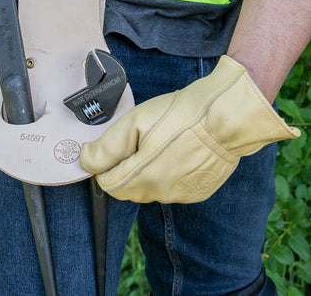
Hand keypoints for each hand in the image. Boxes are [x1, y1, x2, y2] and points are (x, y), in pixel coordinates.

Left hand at [80, 55, 299, 203]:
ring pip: (149, 190)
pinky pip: (171, 189)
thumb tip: (85, 160)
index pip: (106, 184)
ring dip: (145, 173)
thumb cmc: (179, 115)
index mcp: (141, 178)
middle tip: (137, 141)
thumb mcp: (134, 122)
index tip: (114, 146)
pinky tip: (177, 153)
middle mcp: (160, 194)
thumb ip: (105, 147)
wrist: (225, 118)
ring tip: (159, 144)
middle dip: (123, 169)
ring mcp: (180, 195)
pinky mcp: (197, 192)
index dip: (104, 165)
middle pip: (126, 189)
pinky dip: (167, 175)